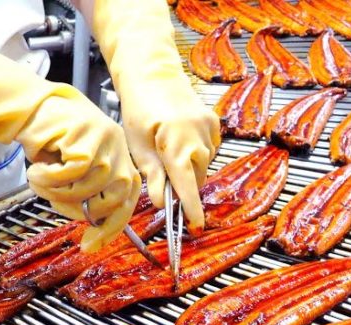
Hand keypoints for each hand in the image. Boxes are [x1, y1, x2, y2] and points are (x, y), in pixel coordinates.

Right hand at [17, 93, 142, 251]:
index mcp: (119, 158)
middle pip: (116, 196)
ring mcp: (107, 138)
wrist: (28, 108)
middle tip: (54, 202)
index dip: (111, 226)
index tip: (90, 245)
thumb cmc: (47, 141)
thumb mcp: (71, 174)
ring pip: (91, 186)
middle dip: (83, 210)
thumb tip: (92, 225)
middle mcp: (118, 147)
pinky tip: (38, 169)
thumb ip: (86, 195)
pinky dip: (51, 178)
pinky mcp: (88, 133)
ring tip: (39, 180)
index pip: (128, 199)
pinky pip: (74, 172)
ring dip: (58, 192)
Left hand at [119, 76, 220, 232]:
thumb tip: (160, 201)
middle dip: (183, 184)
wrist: (152, 74)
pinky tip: (179, 141)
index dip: (191, 208)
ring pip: (203, 164)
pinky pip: (208, 149)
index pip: (186, 185)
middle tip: (162, 177)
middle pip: (196, 177)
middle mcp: (198, 135)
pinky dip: (196, 153)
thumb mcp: (137, 145)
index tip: (195, 225)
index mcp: (175, 142)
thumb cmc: (139, 107)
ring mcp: (209, 127)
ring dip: (188, 168)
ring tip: (167, 152)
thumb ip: (152, 175)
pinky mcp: (214, 122)